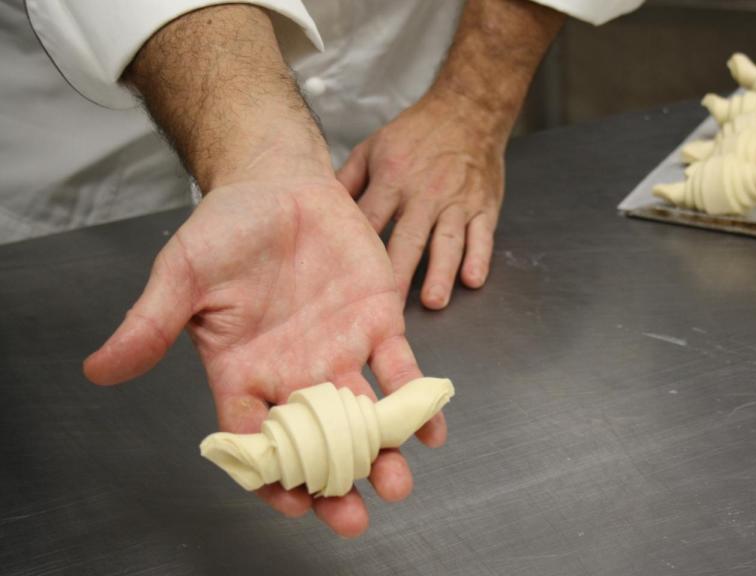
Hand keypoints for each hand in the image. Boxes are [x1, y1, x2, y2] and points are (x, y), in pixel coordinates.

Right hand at [83, 177, 446, 536]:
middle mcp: (295, 373)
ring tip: (396, 482)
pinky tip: (430, 428)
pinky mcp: (378, 323)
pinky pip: (400, 369)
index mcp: (244, 373)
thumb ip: (151, 323)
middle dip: (334, 482)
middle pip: (316, 443)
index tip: (290, 505)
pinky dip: (415, 398)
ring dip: (382, 451)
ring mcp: (339, 352)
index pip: (255, 440)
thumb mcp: (181, 274)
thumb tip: (98, 370)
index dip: (271, 477)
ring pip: (363, 415)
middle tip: (352, 516)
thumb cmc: (225, 230)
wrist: (278, 184)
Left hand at [337, 92, 504, 309]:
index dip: (357, 252)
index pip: (370, 220)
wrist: (469, 109)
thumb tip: (317, 209)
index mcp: (392, 178)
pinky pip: (483, 236)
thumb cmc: (416, 132)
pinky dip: (480, 257)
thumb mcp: (373, 147)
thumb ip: (347, 180)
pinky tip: (472, 280)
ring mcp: (457, 202)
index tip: (345, 284)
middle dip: (398, 274)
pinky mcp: (485, 206)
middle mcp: (424, 193)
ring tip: (434, 301)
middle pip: (408, 239)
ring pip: (448, 242)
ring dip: (441, 272)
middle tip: (387, 308)